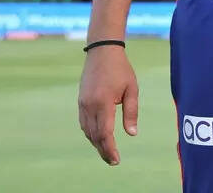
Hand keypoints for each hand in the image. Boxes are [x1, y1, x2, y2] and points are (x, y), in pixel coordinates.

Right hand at [78, 45, 138, 164]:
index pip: (105, 133)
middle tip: (113, 161)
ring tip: (107, 151)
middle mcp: (90, 105)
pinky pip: (84, 122)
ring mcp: (83, 103)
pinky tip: (98, 137)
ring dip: (96, 143)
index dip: (109, 149)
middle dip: (103, 150)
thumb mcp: (132, 89)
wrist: (102, 51)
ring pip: (87, 131)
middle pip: (94, 135)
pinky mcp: (80, 101)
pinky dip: (90, 133)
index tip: (116, 160)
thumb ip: (131, 112)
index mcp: (103, 102)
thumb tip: (132, 134)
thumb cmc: (121, 69)